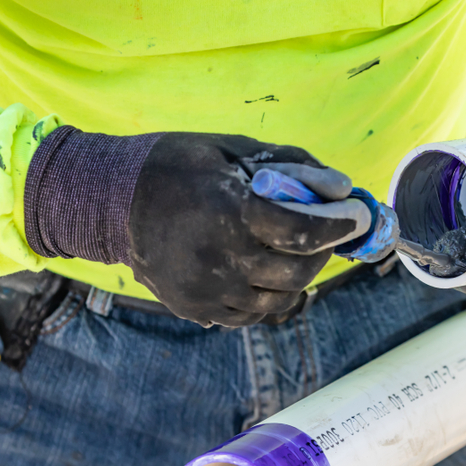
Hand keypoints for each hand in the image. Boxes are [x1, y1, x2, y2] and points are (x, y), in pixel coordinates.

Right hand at [24, 128, 368, 326]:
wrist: (109, 201)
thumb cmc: (176, 166)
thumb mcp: (232, 149)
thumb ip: (288, 165)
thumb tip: (338, 187)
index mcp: (229, 212)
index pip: (301, 231)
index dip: (337, 225)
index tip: (355, 215)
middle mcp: (219, 258)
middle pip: (296, 272)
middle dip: (322, 253)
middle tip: (327, 234)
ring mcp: (206, 290)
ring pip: (277, 300)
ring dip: (297, 278)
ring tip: (293, 253)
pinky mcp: (195, 309)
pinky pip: (249, 315)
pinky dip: (267, 297)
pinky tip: (262, 273)